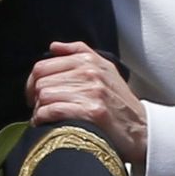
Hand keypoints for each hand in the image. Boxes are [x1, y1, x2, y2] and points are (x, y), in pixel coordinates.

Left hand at [26, 41, 147, 162]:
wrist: (141, 129)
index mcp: (90, 61)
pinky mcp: (92, 112)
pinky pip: (53, 111)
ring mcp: (92, 92)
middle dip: (35, 98)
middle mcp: (91, 73)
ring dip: (39, 111)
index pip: (43, 66)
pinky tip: (46, 124)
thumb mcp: (105, 70)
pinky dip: (43, 119)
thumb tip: (53, 46)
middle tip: (40, 109)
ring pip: (45, 96)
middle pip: (41, 82)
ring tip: (45, 118)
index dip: (32, 82)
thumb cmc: (119, 102)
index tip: (34, 95)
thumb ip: (79, 53)